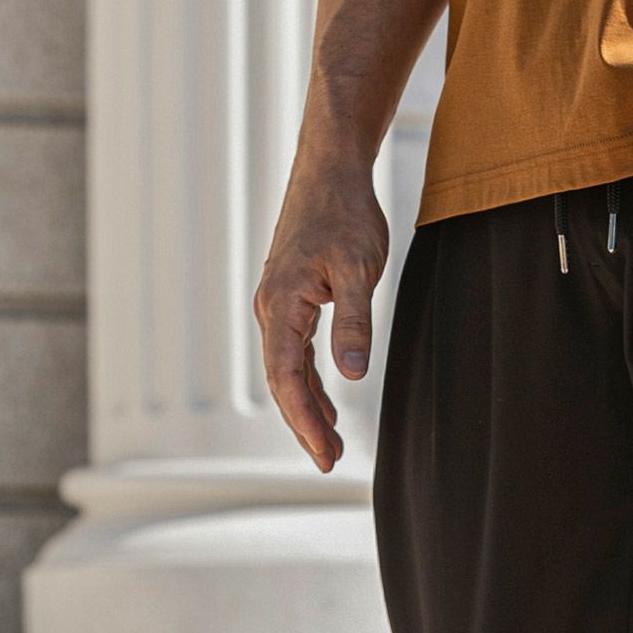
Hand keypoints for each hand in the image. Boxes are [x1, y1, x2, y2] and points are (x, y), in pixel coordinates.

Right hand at [254, 166, 388, 471]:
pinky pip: (295, 352)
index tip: (324, 454)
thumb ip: (354, 323)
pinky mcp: (292, 298)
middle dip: (304, 425)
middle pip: (282, 381)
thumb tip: (351, 375)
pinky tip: (327, 404)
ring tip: (329, 446)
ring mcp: (279, 303)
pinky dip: (309, 382)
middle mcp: (272, 308)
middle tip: (329, 463)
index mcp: (281, 305)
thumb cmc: (346, 213)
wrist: (331, 169)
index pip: (286, 378)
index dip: (304, 421)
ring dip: (307, 408)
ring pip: (288, 370)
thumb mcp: (359, 270)